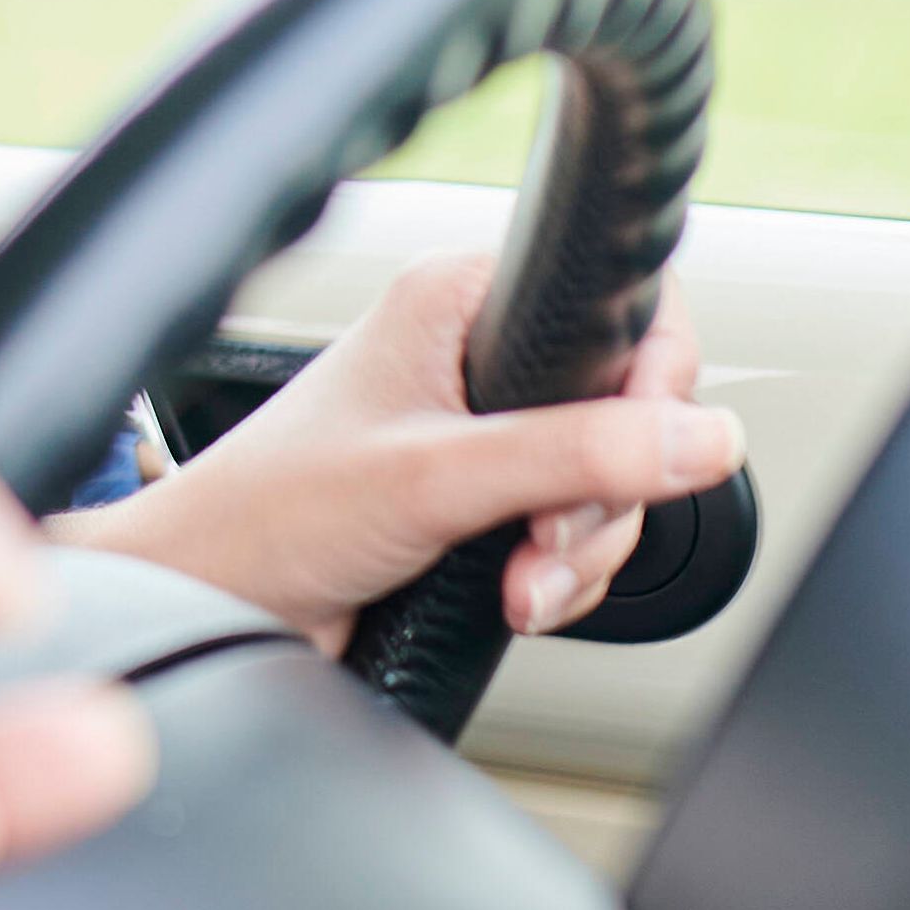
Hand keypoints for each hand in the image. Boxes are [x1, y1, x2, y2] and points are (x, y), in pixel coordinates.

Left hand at [58, 254, 740, 649]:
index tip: (648, 449)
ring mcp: (482, 437)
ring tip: (519, 586)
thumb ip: (573, 455)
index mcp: (461, 301)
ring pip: (609, 487)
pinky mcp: (481, 509)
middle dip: (606, 499)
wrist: (208, 607)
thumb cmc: (268, 515)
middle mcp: (477, 358)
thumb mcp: (434, 478)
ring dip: (580, 554)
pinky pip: (573, 538)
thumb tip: (702, 439)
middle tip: (548, 540)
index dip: (654, 382)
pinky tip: (512, 599)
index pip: (622, 307)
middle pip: (629, 413)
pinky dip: (560, 580)